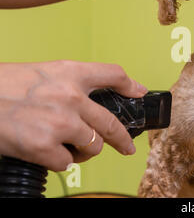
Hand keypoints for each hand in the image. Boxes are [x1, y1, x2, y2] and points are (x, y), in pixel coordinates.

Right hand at [0, 60, 146, 170]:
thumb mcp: (42, 73)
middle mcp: (70, 96)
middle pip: (111, 122)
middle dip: (122, 139)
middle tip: (126, 147)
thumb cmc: (3, 86)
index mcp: (69, 73)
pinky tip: (46, 152)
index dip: (130, 84)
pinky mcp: (44, 147)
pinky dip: (58, 161)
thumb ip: (69, 83)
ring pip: (93, 146)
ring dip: (84, 151)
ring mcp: (60, 123)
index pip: (112, 74)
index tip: (138, 93)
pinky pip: (66, 162)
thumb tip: (89, 99)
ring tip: (69, 148)